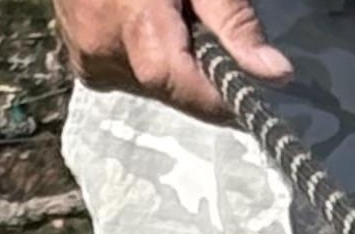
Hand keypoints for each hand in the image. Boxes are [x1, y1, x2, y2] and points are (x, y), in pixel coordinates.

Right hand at [51, 0, 289, 121]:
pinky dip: (142, 54)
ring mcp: (85, 55)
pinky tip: (141, 17)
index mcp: (136, 27)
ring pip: (147, 83)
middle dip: (194, 71)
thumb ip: (235, 22)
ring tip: (163, 12)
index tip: (244, 93)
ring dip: (168, 62)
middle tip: (194, 24)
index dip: (221, 99)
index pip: (188, 92)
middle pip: (169, 89)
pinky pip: (122, 70)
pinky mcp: (77, 54)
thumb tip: (276, 74)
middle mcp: (102, 51)